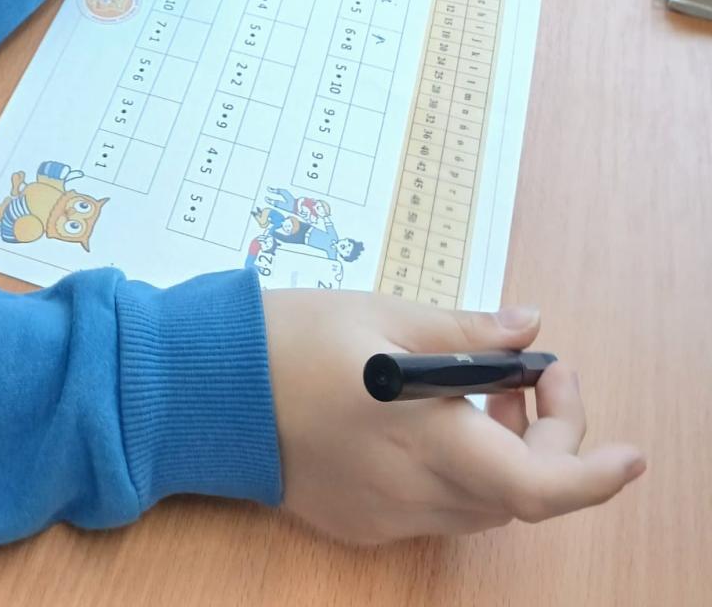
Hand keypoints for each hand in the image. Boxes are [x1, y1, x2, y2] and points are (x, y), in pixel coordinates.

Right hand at [262, 292, 643, 545]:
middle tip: (533, 371)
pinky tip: (433, 418)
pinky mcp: (356, 522)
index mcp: (426, 438)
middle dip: (548, 439)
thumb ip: (466, 329)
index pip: (538, 487)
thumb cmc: (292, 338)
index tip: (631, 454)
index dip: (593, 474)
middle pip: (517, 497)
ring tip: (486, 387)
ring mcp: (383, 517)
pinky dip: (459, 471)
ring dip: (505, 455)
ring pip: (480, 507)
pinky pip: (432, 509)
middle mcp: (412, 492)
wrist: (205, 388)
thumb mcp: (383, 314)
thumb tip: (529, 326)